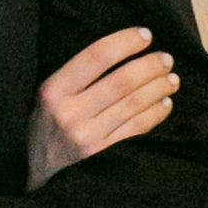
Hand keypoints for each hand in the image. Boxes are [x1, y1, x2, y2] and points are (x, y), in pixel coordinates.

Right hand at [29, 28, 176, 186]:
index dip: (126, 42)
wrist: (36, 172)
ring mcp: (88, 137)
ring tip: (172, 79)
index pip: (97, 56)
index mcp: (55, 91)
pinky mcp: (103, 156)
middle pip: (122, 80)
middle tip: (166, 58)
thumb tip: (123, 50)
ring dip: (159, 87)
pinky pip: (138, 129)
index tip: (146, 35)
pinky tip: (166, 103)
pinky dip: (157, 113)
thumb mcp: (49, 96)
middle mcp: (70, 113)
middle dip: (150, 65)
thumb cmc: (48, 125)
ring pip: (135, 103)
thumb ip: (77, 75)